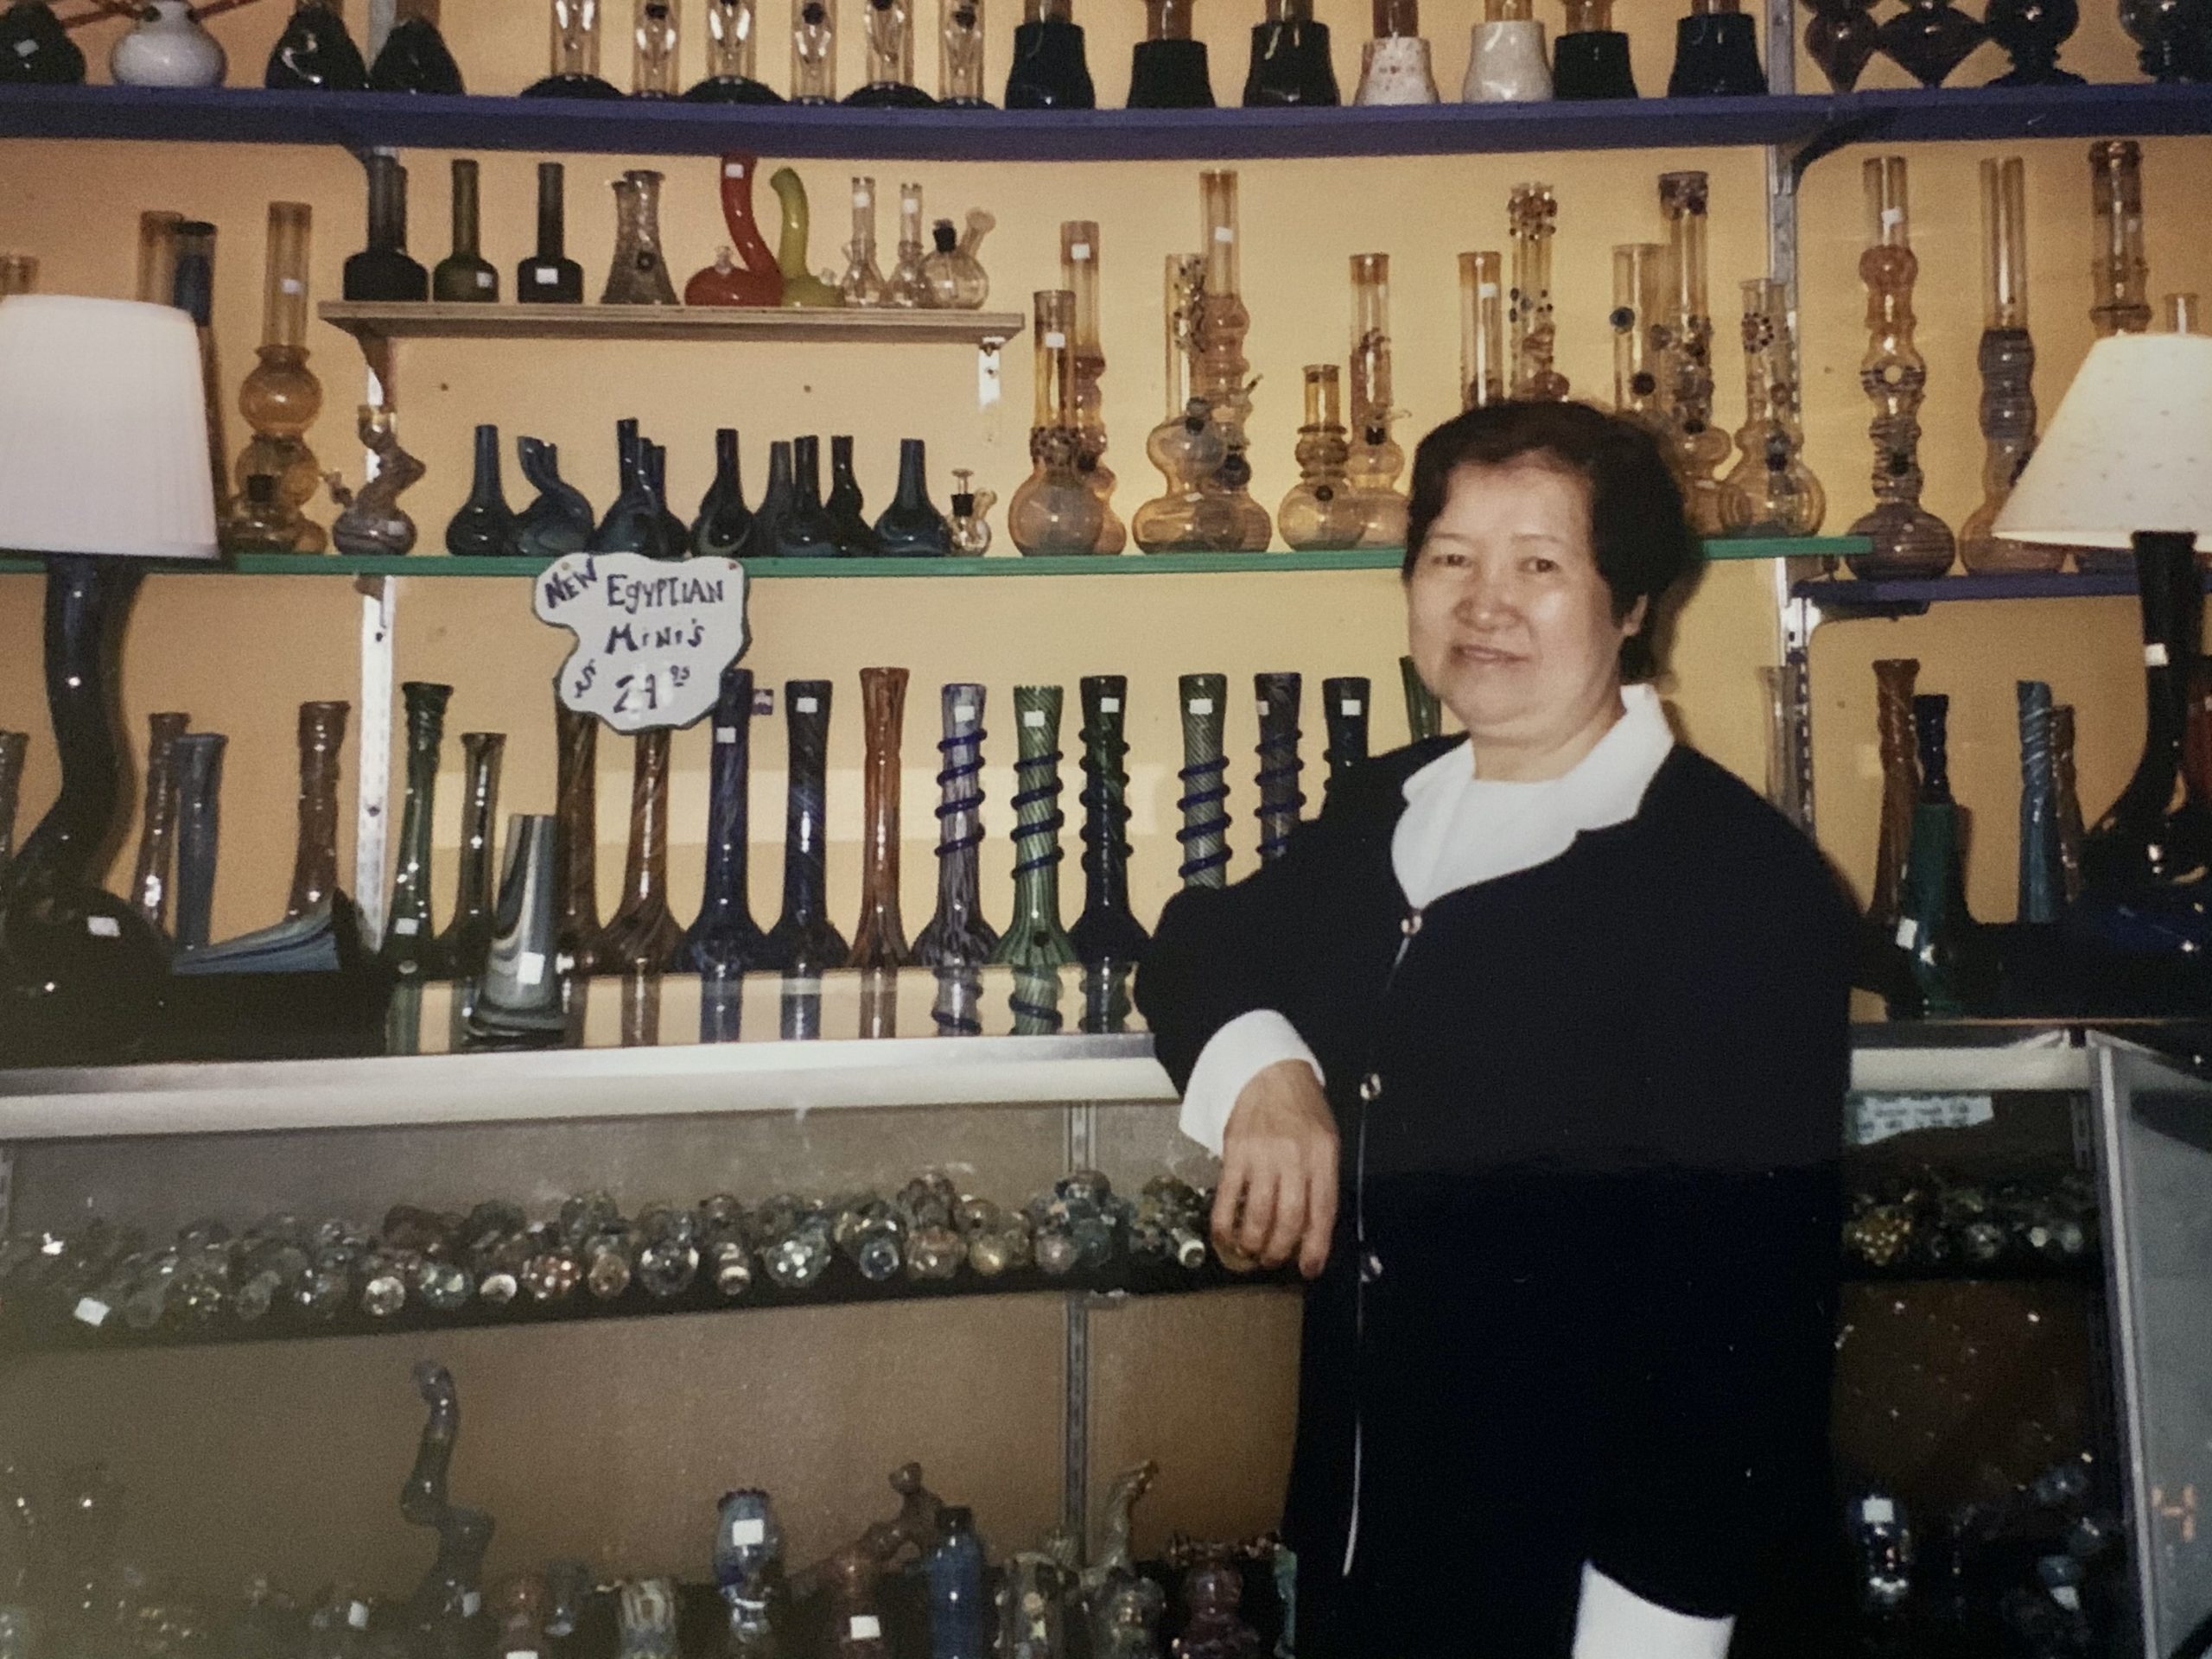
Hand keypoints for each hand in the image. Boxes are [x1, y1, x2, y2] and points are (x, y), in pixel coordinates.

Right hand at [1214, 1059, 1337, 1279]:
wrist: (1269, 1070)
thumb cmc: (1302, 1107)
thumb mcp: (1326, 1138)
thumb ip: (1322, 1178)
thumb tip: (1312, 1227)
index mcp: (1323, 1156)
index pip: (1322, 1211)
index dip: (1316, 1247)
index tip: (1309, 1269)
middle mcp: (1294, 1158)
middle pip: (1289, 1219)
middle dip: (1281, 1250)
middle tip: (1274, 1260)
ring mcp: (1263, 1156)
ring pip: (1259, 1214)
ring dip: (1254, 1243)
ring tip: (1252, 1252)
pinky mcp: (1235, 1153)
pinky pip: (1228, 1197)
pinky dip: (1225, 1225)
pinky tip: (1226, 1237)